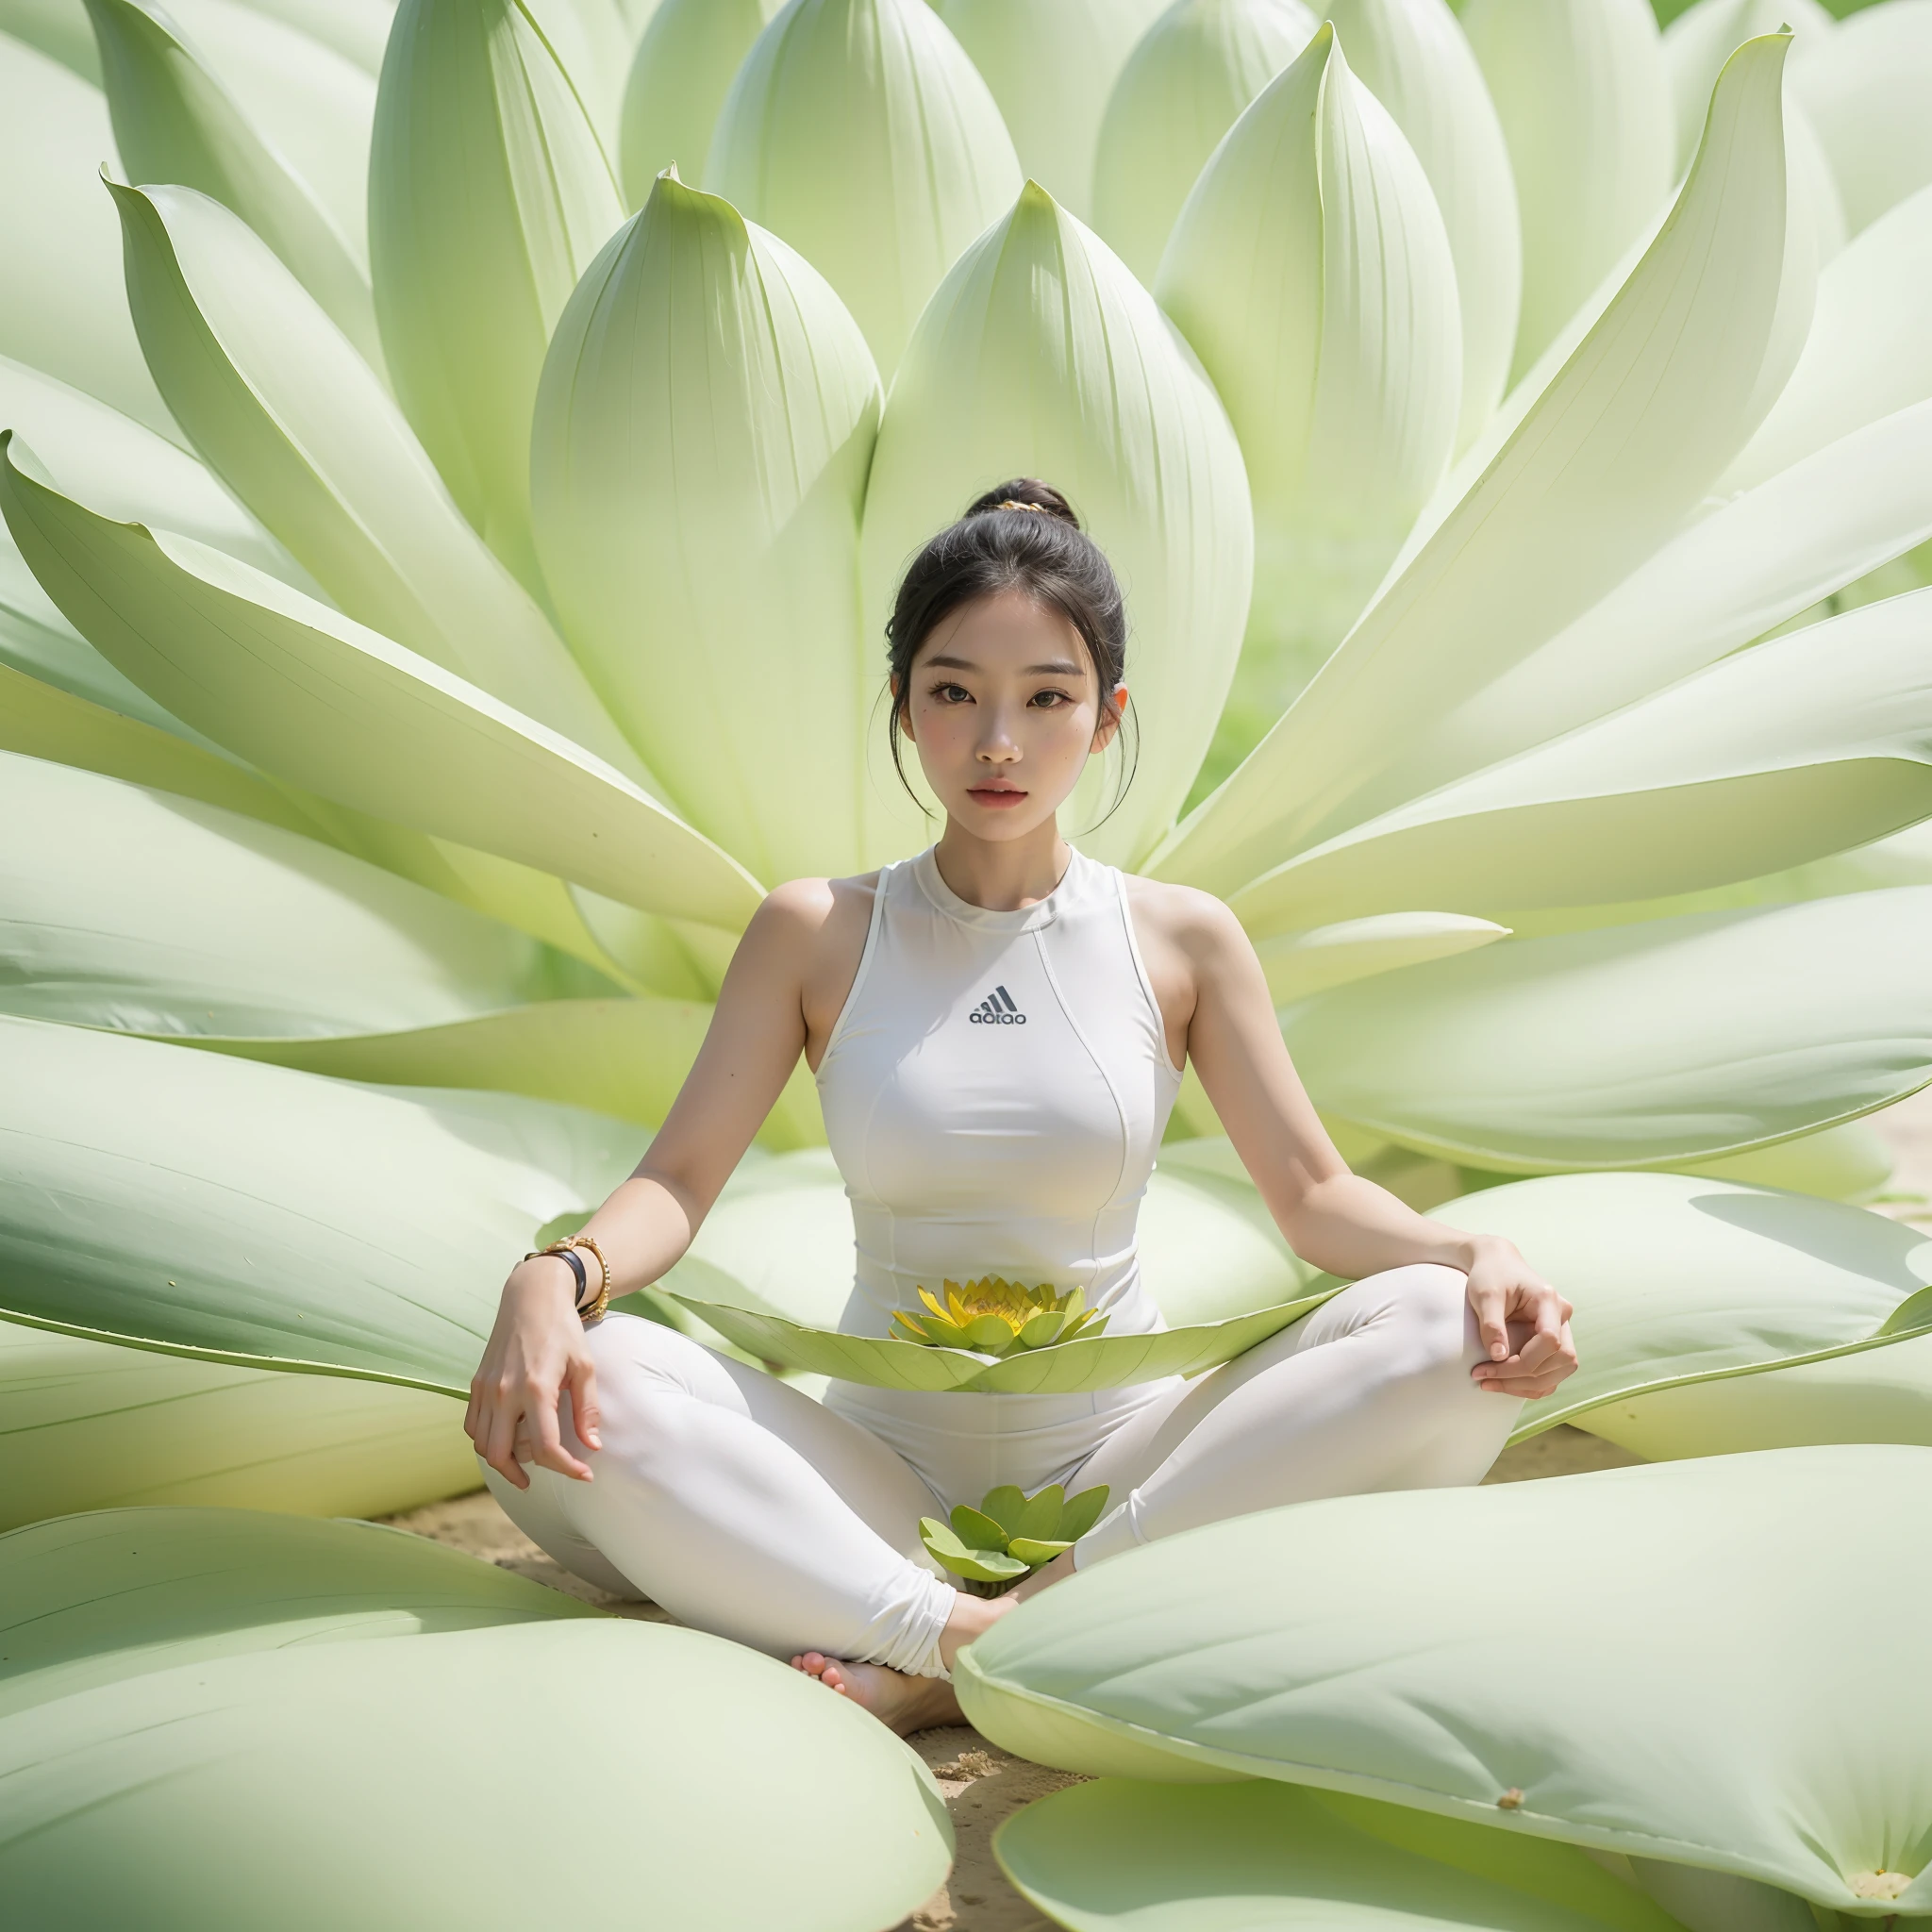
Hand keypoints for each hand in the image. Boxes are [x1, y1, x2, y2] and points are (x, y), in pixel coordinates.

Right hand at [464, 1258, 602, 1487]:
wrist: (531, 1298)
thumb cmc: (563, 1331)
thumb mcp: (585, 1367)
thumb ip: (587, 1409)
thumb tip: (592, 1447)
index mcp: (536, 1389)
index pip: (545, 1448)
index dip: (566, 1469)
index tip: (583, 1475)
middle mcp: (505, 1393)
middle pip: (501, 1455)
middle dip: (522, 1475)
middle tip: (542, 1477)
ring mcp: (486, 1389)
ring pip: (482, 1445)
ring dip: (501, 1461)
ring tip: (523, 1465)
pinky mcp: (476, 1384)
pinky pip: (473, 1426)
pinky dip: (485, 1441)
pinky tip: (506, 1440)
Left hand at [1463, 1236, 1576, 1399]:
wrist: (1497, 1264)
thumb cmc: (1490, 1275)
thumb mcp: (1485, 1295)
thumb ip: (1492, 1324)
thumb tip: (1499, 1357)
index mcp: (1548, 1300)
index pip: (1550, 1340)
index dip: (1523, 1361)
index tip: (1487, 1367)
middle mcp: (1562, 1316)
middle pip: (1561, 1359)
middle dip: (1524, 1376)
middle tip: (1484, 1379)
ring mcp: (1561, 1329)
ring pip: (1561, 1370)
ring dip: (1529, 1384)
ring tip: (1491, 1384)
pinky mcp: (1554, 1341)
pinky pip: (1552, 1371)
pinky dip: (1532, 1383)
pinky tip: (1504, 1384)